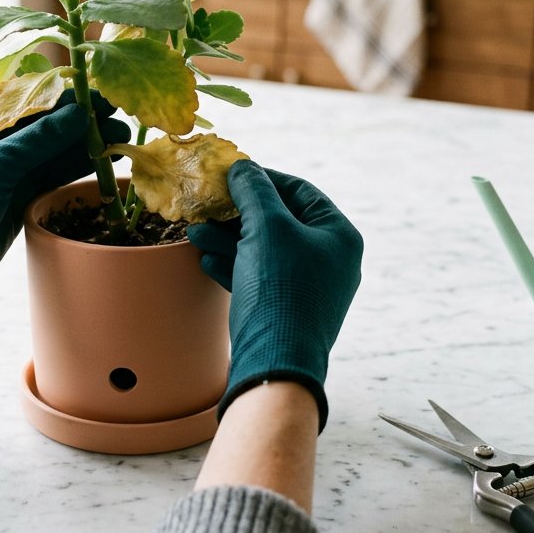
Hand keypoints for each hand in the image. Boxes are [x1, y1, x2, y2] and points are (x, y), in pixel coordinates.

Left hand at [0, 94, 130, 348]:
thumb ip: (38, 140)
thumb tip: (79, 113)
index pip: (30, 103)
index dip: (67, 100)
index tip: (101, 98)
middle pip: (47, 128)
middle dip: (82, 124)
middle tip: (121, 120)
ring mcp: (9, 174)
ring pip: (55, 154)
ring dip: (86, 147)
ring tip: (122, 141)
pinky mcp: (19, 199)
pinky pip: (53, 178)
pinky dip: (76, 170)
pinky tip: (102, 162)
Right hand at [187, 161, 362, 431]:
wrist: (275, 364)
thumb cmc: (280, 290)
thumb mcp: (266, 228)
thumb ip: (254, 191)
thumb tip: (242, 167)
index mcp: (339, 235)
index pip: (299, 190)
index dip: (262, 178)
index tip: (229, 174)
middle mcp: (330, 260)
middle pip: (279, 220)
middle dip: (238, 212)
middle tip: (206, 204)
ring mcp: (309, 287)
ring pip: (264, 249)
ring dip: (228, 237)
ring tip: (194, 231)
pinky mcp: (286, 310)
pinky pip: (259, 276)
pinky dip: (233, 264)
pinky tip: (205, 259)